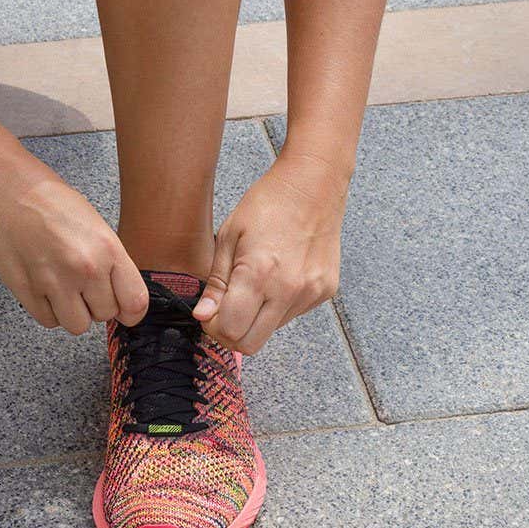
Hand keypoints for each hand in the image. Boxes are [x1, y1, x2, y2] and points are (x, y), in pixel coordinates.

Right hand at [0, 175, 148, 333]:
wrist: (0, 188)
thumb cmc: (45, 199)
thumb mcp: (94, 223)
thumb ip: (110, 260)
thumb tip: (119, 292)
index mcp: (107, 248)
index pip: (135, 302)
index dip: (130, 311)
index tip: (124, 310)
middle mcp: (85, 269)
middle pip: (105, 315)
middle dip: (96, 304)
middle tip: (82, 284)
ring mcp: (55, 283)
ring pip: (78, 326)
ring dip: (73, 312)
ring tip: (63, 287)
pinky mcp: (27, 292)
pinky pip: (49, 321)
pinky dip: (48, 310)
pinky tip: (43, 287)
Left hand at [193, 154, 347, 353]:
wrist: (314, 183)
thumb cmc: (268, 202)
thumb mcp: (229, 236)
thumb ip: (216, 283)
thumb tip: (203, 316)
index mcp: (258, 274)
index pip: (230, 332)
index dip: (213, 327)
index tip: (210, 311)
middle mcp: (289, 290)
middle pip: (251, 344)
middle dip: (231, 332)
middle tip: (226, 309)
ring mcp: (310, 293)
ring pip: (272, 331)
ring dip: (256, 318)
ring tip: (254, 285)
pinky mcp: (325, 291)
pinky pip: (292, 315)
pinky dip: (278, 306)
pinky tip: (278, 277)